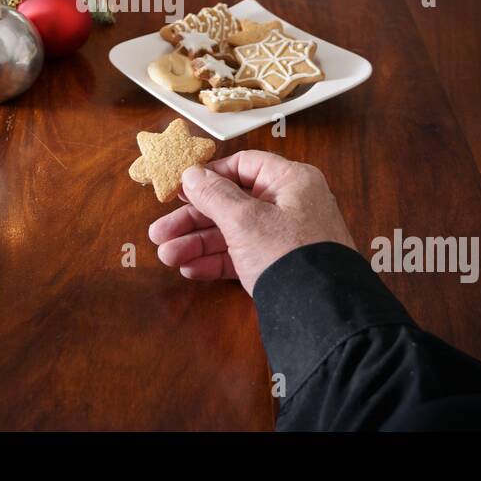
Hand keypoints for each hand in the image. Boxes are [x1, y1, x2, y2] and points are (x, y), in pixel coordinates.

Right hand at [148, 151, 353, 295]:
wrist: (320, 314)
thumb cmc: (289, 255)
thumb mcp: (245, 220)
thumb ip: (214, 195)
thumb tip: (193, 174)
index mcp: (290, 181)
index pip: (243, 165)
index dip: (209, 176)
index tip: (179, 189)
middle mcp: (289, 205)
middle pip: (231, 203)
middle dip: (192, 220)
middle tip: (159, 233)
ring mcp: (283, 237)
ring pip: (232, 232)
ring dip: (198, 243)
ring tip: (167, 256)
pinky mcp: (278, 264)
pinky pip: (241, 256)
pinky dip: (216, 261)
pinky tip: (190, 268)